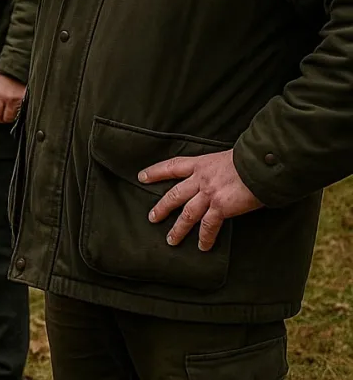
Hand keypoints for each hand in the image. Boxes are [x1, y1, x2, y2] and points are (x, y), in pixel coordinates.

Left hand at [0, 73, 24, 123]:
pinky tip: (21, 110)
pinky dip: (22, 111)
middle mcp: (8, 98)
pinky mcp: (27, 98)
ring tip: (14, 114)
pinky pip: (24, 110)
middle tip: (6, 118)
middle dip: (6, 119)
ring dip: (15, 116)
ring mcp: (18, 99)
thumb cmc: (6, 75)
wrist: (19, 67)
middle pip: (6, 117)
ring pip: (16, 116)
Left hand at [140, 150, 263, 250]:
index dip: (156, 172)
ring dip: (178, 228)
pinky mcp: (221, 206)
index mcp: (201, 163)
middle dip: (162, 207)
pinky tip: (202, 247)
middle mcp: (201, 178)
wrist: (263, 164)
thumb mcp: (228, 157)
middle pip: (174, 194)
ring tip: (171, 240)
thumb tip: (222, 175)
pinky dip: (205, 237)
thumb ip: (218, 168)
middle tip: (152, 217)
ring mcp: (209, 193)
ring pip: (187, 213)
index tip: (142, 177)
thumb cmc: (251, 159)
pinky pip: (209, 226)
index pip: (172, 166)